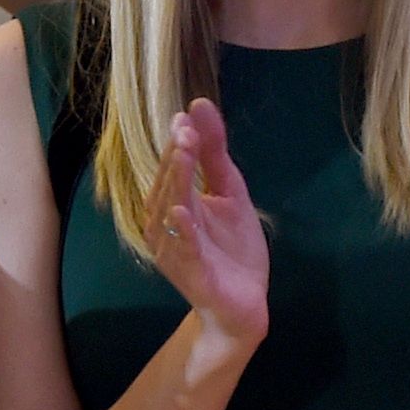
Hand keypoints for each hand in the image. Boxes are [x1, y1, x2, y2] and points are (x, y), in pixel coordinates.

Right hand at [148, 98, 270, 350]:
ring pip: (171, 213)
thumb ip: (214, 153)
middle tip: (187, 131)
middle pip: (168, 186)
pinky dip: (182, 231)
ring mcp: (174, 251)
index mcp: (172, 203)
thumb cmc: (232, 249)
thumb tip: (199, 105)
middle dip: (177, 158)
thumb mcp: (229, 192)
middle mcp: (164, 225)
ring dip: (176, 184)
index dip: (179, 143)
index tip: (187, 118)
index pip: (172, 168)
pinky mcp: (190, 274)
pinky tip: (183, 210)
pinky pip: (183, 250)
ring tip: (184, 156)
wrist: (244, 303)